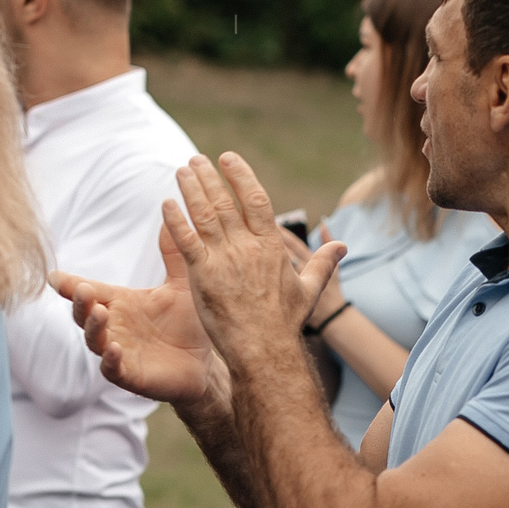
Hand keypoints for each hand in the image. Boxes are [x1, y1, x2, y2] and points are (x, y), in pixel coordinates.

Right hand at [55, 224, 228, 411]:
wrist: (207, 362)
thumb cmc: (189, 322)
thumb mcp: (181, 283)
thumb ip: (174, 252)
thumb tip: (170, 211)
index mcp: (120, 303)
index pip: (90, 290)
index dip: (70, 284)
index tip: (53, 276)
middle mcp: (114, 326)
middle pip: (84, 314)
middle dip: (80, 302)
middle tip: (83, 289)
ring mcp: (119, 352)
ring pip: (94, 340)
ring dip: (93, 327)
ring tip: (99, 313)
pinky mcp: (130, 375)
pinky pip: (113, 369)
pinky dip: (111, 360)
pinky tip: (115, 349)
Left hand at [168, 154, 344, 366]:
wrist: (264, 349)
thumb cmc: (285, 323)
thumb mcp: (309, 289)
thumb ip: (323, 263)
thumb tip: (342, 246)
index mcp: (271, 246)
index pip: (256, 199)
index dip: (241, 175)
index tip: (228, 158)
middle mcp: (247, 246)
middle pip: (225, 201)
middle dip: (209, 177)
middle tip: (196, 159)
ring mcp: (224, 259)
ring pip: (204, 214)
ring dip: (191, 189)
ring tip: (182, 170)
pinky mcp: (202, 275)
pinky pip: (186, 241)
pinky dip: (175, 220)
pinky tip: (166, 203)